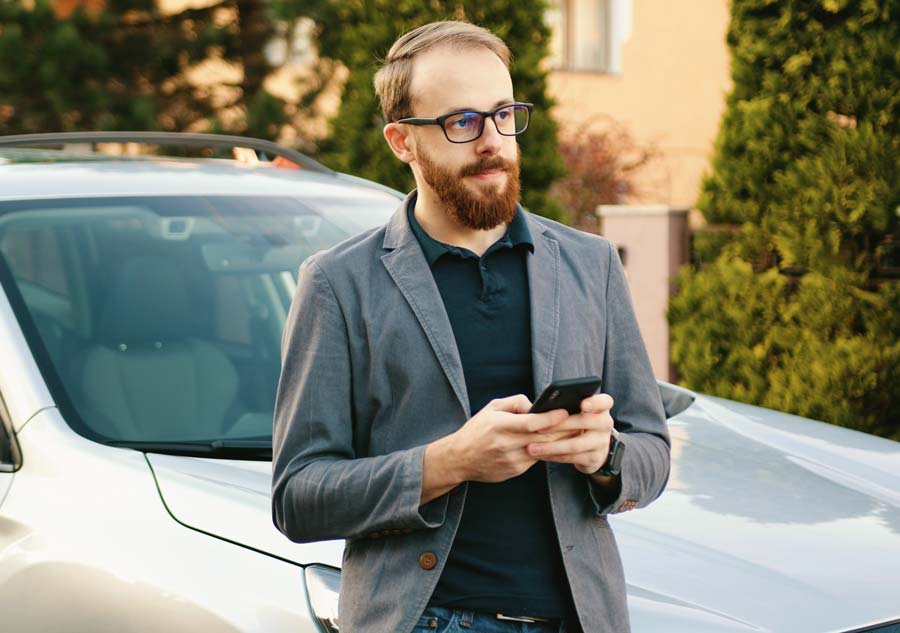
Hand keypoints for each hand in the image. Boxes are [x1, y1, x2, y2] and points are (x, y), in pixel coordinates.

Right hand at [421, 394, 569, 503]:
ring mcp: (512, 460)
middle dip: (563, 431)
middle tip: (579, 423)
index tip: (565, 412)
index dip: (551, 418)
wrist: (460, 458)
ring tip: (573, 433)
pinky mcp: (515, 471)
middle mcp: (506, 444)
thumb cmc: (477, 430)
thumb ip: (514, 402)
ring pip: (543, 451)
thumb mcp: (491, 408)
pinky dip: (547, 452)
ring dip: (559, 443)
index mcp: (500, 426)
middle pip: (542, 439)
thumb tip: (535, 405)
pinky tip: (556, 445)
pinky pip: (536, 460)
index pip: (531, 423)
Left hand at [525, 393, 614, 474]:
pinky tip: (540, 455)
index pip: (604, 402)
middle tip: (538, 429)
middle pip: (585, 422)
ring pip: (576, 444)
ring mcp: (601, 443)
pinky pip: (571, 458)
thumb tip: (543, 406)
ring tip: (532, 447)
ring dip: (551, 447)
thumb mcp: (579, 411)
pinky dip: (553, 456)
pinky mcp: (594, 458)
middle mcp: (604, 424)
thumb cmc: (579, 422)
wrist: (595, 448)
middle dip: (560, 425)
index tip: (583, 404)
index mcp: (601, 408)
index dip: (595, 402)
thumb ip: (568, 405)